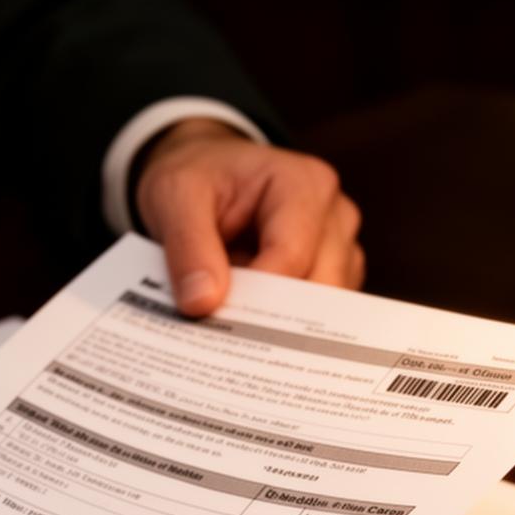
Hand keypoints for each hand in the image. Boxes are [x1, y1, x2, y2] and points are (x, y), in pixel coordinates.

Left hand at [135, 118, 363, 316]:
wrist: (207, 179)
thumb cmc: (198, 179)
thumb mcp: (175, 196)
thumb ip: (188, 247)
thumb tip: (202, 304)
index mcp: (305, 184)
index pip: (292, 256)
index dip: (256, 297)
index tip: (215, 319)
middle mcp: (335, 217)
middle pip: (317, 289)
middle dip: (271, 318)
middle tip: (220, 335)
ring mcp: (339, 250)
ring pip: (323, 312)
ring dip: (277, 328)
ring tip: (231, 325)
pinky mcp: (333, 277)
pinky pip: (317, 320)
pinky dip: (282, 330)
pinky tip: (248, 327)